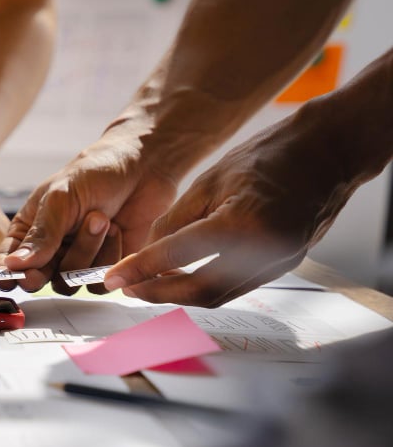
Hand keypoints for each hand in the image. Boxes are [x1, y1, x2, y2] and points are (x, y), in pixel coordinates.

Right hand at [0, 129, 177, 293]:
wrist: (144, 167)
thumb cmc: (96, 172)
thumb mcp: (60, 197)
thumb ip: (41, 234)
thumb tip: (16, 263)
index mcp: (30, 228)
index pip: (9, 259)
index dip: (5, 273)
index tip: (7, 279)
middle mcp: (51, 248)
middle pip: (36, 279)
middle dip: (42, 273)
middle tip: (46, 265)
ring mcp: (78, 259)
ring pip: (68, 282)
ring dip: (85, 252)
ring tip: (101, 218)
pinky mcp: (105, 267)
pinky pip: (97, 282)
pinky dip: (108, 258)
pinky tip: (116, 231)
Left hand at [104, 110, 351, 306]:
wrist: (331, 150)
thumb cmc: (271, 154)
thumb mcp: (211, 180)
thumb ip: (177, 220)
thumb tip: (147, 253)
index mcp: (240, 224)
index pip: (177, 256)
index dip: (140, 270)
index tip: (114, 278)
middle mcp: (262, 252)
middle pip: (198, 291)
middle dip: (157, 293)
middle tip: (129, 288)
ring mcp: (278, 263)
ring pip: (218, 295)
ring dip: (180, 294)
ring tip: (150, 285)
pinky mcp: (285, 266)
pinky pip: (236, 286)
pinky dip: (205, 286)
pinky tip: (183, 278)